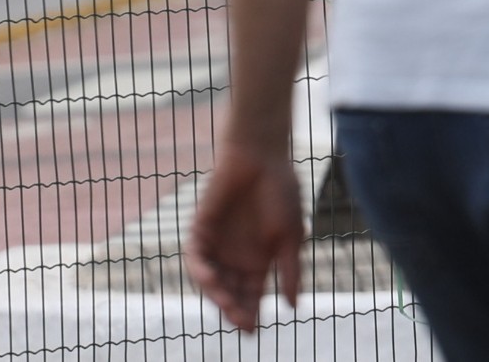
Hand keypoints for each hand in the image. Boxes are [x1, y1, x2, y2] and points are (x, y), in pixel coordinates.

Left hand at [184, 140, 306, 330]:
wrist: (262, 157)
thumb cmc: (281, 193)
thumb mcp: (290, 236)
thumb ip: (289, 270)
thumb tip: (292, 306)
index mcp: (259, 261)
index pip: (251, 295)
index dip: (250, 313)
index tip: (253, 331)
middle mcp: (236, 257)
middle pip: (230, 293)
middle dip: (235, 309)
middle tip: (241, 322)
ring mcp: (218, 245)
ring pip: (211, 281)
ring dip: (217, 295)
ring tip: (228, 305)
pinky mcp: (201, 230)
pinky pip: (196, 258)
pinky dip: (200, 271)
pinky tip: (210, 278)